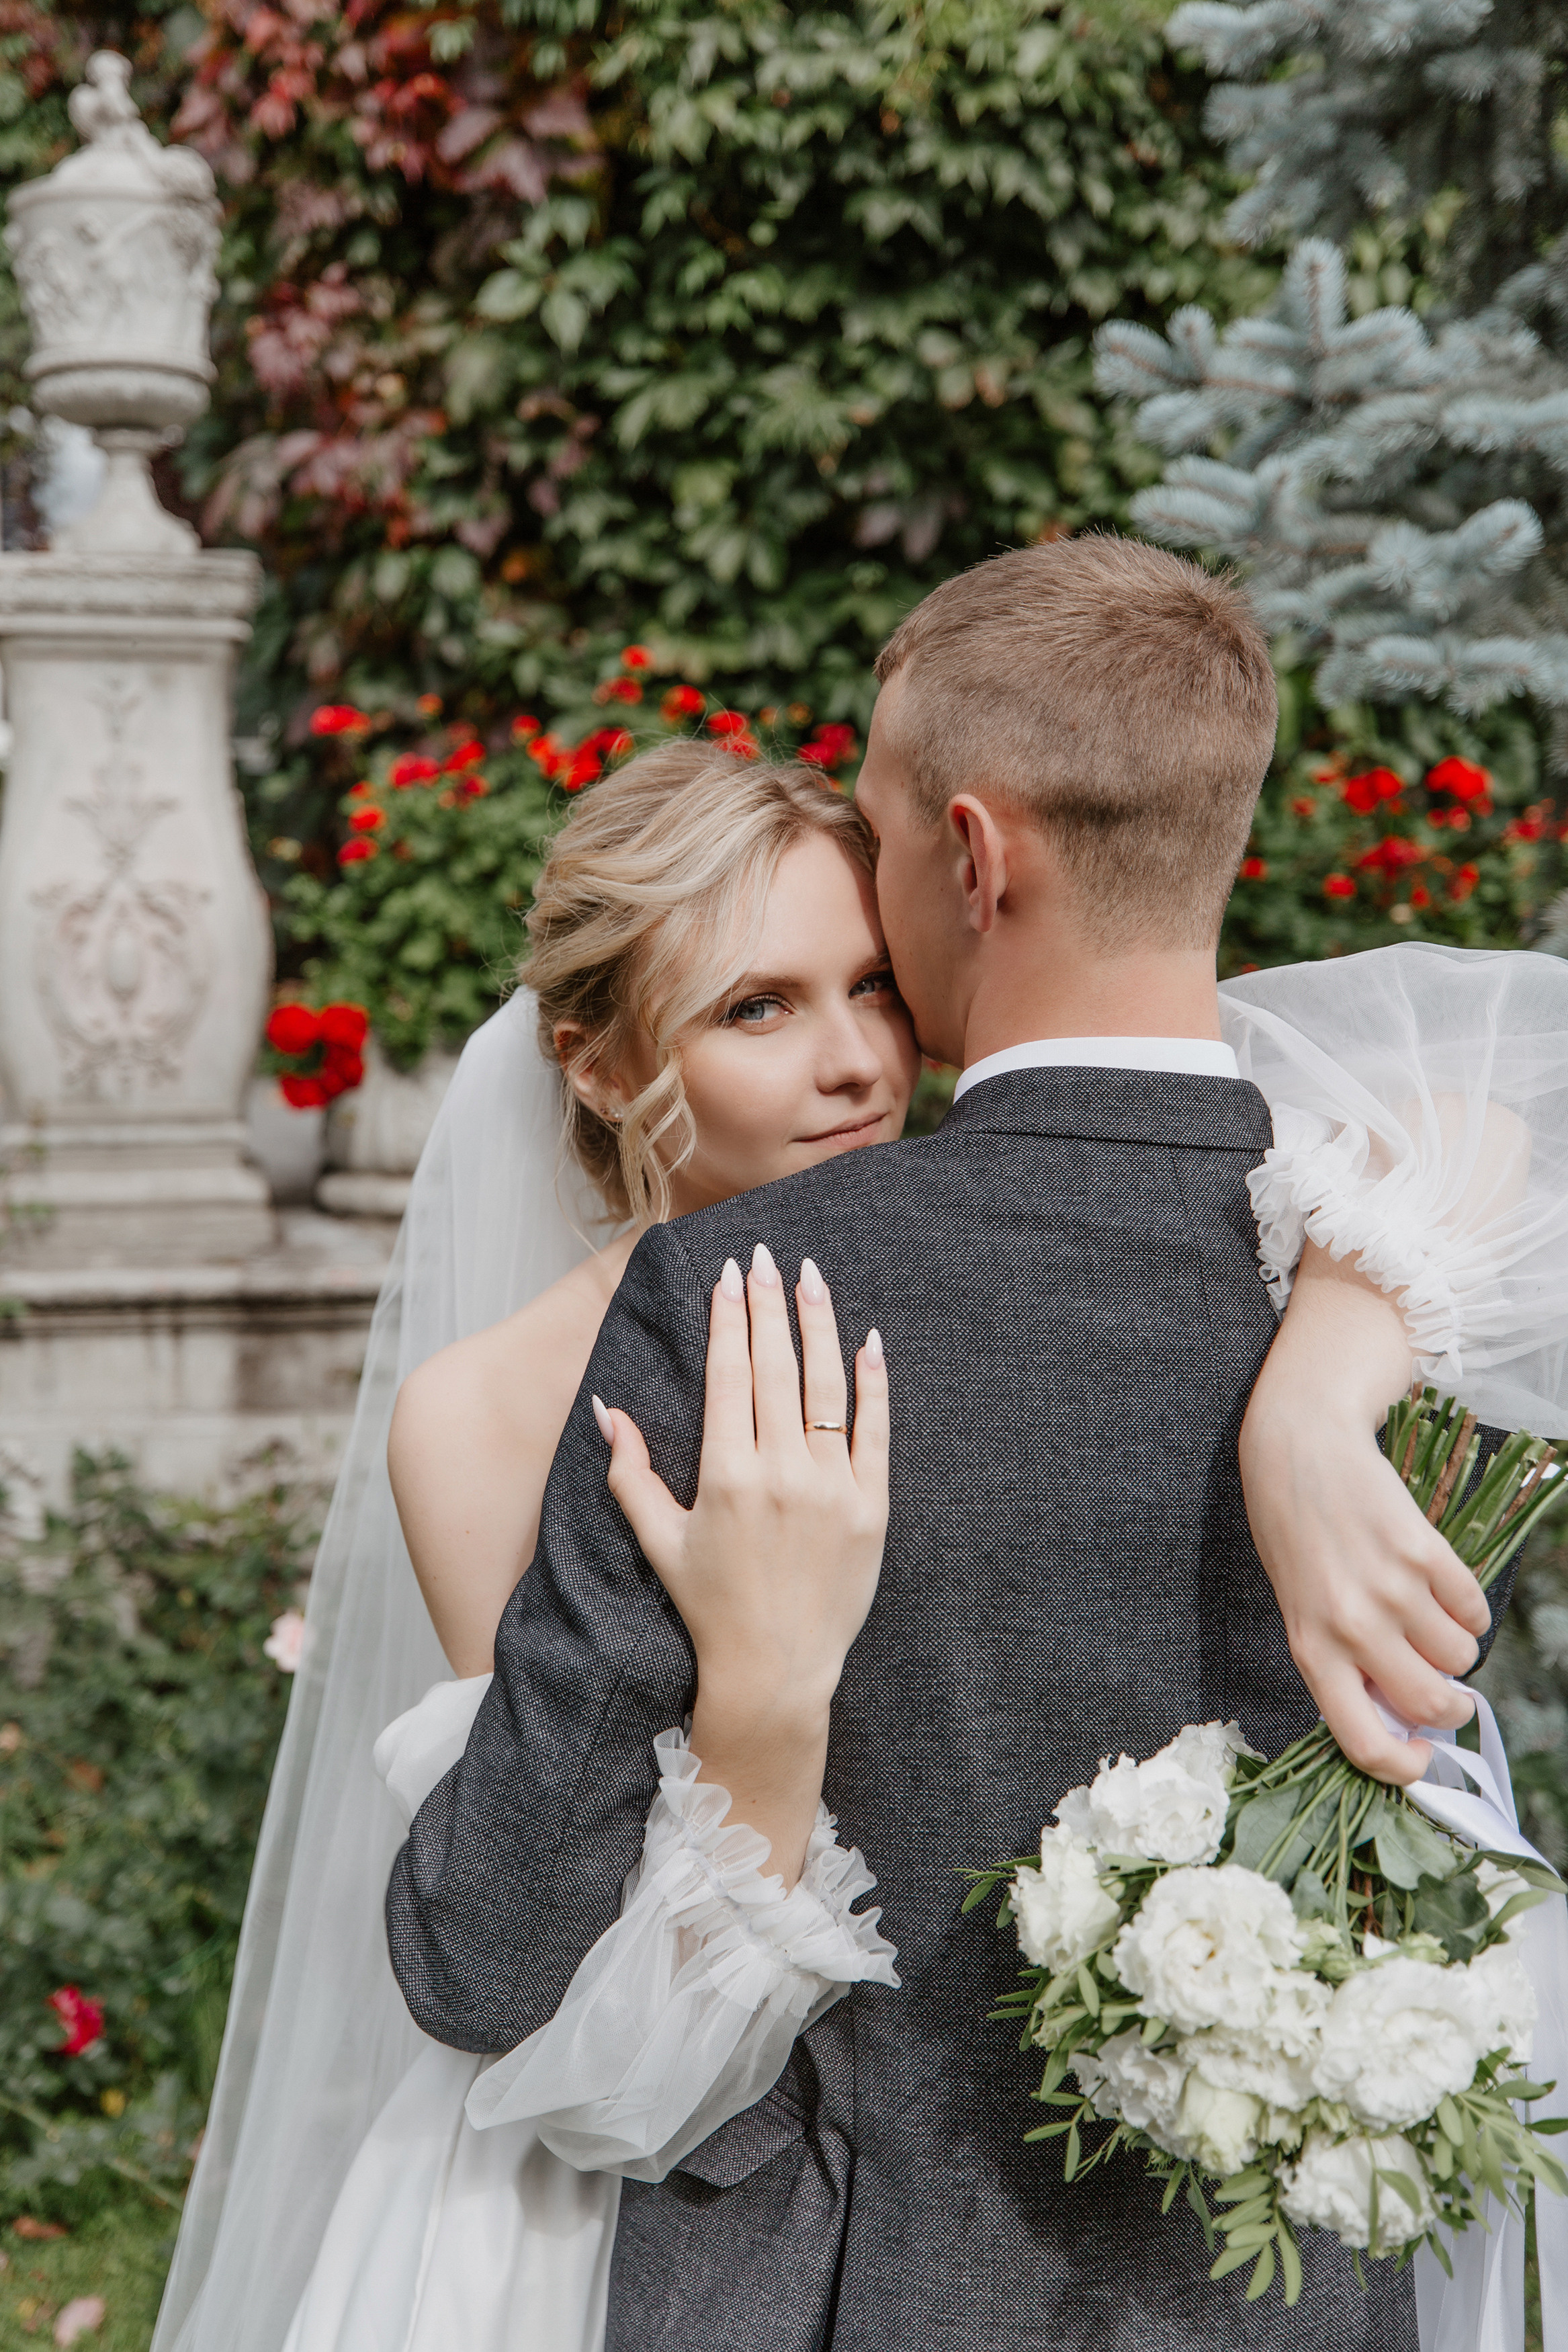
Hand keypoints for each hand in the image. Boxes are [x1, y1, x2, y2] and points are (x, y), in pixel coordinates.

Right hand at [594, 1241, 887, 1881]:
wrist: (776, 1670)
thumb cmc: (710, 1606)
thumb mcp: (659, 1541)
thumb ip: (630, 1474)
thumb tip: (605, 1411)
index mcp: (725, 1476)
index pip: (729, 1374)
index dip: (730, 1318)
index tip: (731, 1275)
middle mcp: (780, 1474)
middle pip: (774, 1367)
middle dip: (769, 1304)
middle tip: (767, 1254)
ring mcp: (831, 1490)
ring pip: (826, 1387)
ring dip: (818, 1325)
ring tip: (812, 1276)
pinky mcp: (871, 1509)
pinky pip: (875, 1432)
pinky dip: (872, 1383)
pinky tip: (867, 1339)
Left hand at [1241, 1242, 1490, 1782]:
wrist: (1298, 1450)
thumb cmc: (1296, 1536)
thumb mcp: (1301, 1608)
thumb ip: (1343, 1661)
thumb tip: (1405, 1716)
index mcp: (1311, 1651)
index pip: (1363, 1742)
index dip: (1404, 1766)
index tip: (1423, 1756)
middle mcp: (1350, 1628)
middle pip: (1432, 1706)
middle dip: (1450, 1708)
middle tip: (1447, 1692)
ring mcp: (1389, 1590)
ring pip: (1461, 1658)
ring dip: (1456, 1649)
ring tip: (1427, 1618)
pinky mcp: (1423, 1552)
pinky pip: (1471, 1610)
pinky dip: (1466, 1609)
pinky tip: (1437, 1586)